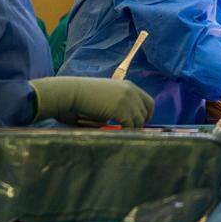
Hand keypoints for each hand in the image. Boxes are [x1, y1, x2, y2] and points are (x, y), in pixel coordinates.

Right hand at [30, 77, 153, 128]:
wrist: (72, 92)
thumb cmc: (84, 97)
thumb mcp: (107, 98)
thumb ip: (120, 107)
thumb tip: (129, 124)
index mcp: (129, 86)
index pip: (149, 102)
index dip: (147, 115)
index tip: (140, 124)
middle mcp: (131, 91)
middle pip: (145, 112)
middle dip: (139, 124)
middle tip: (130, 133)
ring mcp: (127, 99)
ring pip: (139, 121)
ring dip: (132, 130)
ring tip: (122, 136)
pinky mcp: (121, 109)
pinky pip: (131, 126)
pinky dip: (126, 133)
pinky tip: (117, 135)